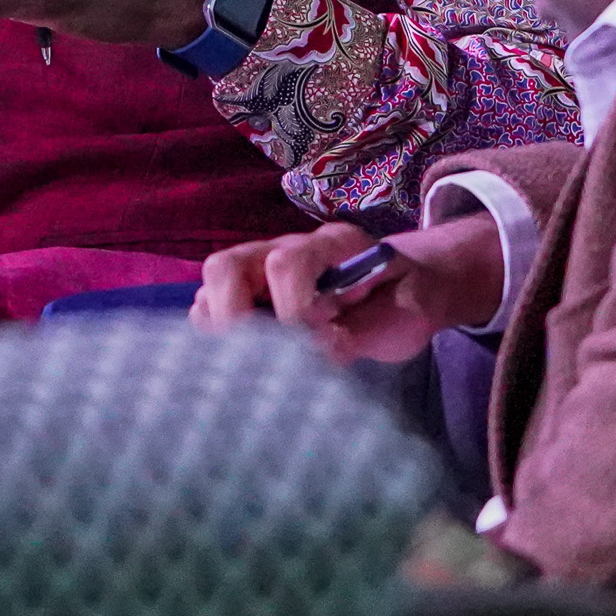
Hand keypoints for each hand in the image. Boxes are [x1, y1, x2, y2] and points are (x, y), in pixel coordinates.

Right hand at [191, 217, 506, 365]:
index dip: (295, 308)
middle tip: (261, 359)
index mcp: (331, 245)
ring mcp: (260, 275)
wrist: (405, 292)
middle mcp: (284, 250)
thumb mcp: (405, 311)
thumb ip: (363, 329)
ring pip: (209, 291)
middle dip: (234, 317)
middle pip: (225, 266)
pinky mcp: (249, 302)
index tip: (324, 341)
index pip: (288, 263)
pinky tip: (247, 370)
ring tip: (252, 368)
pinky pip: (210, 316)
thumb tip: (320, 351)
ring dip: (221, 333)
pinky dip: (218, 345)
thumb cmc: (405, 299)